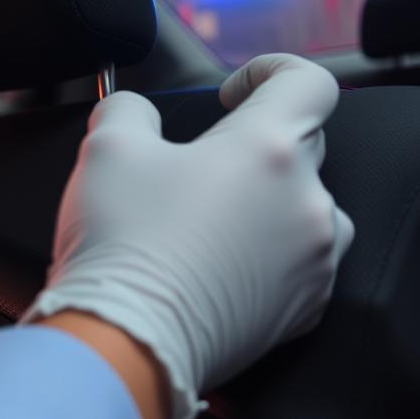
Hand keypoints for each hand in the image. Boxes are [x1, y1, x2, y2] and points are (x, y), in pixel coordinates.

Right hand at [24, 54, 353, 418]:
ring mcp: (313, 261)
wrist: (126, 346)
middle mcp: (307, 202)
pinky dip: (270, 255)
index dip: (272, 71)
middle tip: (199, 164)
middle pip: (306, 145)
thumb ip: (129, 110)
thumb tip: (135, 112)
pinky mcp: (302, 311)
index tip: (236, 92)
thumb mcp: (107, 148)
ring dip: (272, 202)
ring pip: (310, 208)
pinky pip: (302, 264)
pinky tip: (221, 264)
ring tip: (217, 219)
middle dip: (256, 143)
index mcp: (268, 149)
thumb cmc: (120, 245)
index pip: (310, 82)